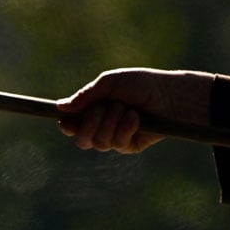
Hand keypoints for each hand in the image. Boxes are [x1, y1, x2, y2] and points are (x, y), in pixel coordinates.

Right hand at [56, 69, 214, 153]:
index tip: (68, 120)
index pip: (71, 125)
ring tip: (126, 109)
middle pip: (82, 139)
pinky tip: (136, 118)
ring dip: (111, 122)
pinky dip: (125, 128)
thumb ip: (85, 96)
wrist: (169, 94)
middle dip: (91, 123)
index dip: (67, 125)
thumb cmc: (140, 84)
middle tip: (104, 107)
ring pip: (99, 142)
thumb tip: (61, 107)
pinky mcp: (130, 146)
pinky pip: (118, 144)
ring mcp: (115, 138)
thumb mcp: (109, 83)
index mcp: (92, 110)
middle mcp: (101, 127)